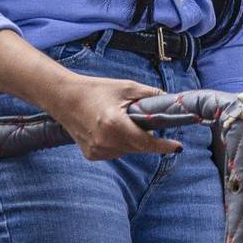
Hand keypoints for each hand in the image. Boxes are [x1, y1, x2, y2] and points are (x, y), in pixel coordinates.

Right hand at [42, 74, 179, 160]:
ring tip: (124, 122)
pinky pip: (115, 152)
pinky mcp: (91, 155)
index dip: (163, 146)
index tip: (177, 147)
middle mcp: (105, 142)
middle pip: (138, 147)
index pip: (145, 142)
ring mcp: (97, 150)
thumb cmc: (96, 90)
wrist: (65, 98)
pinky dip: (120, 144)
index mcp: (114, 125)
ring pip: (128, 151)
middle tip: (152, 126)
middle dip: (149, 139)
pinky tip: (112, 130)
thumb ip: (150, 96)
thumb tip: (171, 102)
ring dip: (133, 141)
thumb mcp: (127, 87)